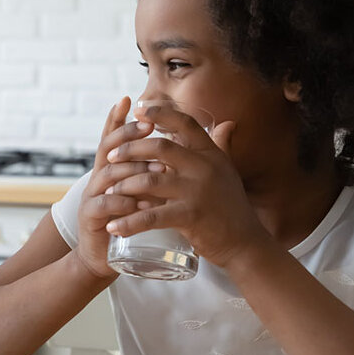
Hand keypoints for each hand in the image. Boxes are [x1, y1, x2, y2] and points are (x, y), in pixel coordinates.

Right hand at [74, 97, 161, 280]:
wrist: (104, 257)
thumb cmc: (129, 222)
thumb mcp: (142, 192)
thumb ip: (155, 171)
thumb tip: (179, 146)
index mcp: (111, 169)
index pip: (112, 137)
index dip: (118, 118)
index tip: (129, 99)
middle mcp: (98, 178)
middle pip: (109, 148)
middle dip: (129, 135)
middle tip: (150, 127)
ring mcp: (92, 196)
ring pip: (109, 174)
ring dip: (133, 168)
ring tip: (158, 167)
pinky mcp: (91, 218)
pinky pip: (105, 205)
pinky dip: (123, 202)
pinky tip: (141, 202)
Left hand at [101, 103, 273, 267]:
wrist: (246, 244)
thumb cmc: (232, 207)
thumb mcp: (228, 171)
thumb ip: (222, 146)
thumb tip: (226, 122)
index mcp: (211, 154)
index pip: (185, 123)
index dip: (160, 113)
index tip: (137, 110)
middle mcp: (205, 168)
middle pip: (159, 147)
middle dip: (129, 149)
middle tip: (110, 157)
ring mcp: (198, 192)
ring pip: (149, 181)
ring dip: (123, 186)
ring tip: (107, 193)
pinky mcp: (191, 217)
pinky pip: (151, 217)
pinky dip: (129, 222)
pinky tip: (113, 226)